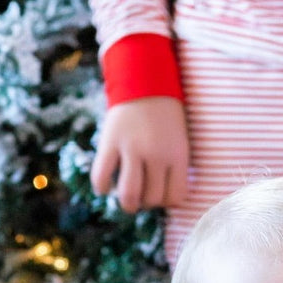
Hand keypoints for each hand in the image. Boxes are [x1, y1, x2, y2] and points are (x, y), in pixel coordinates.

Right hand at [90, 96, 190, 211]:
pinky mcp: (110, 141)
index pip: (176, 198)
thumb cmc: (165, 115)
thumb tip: (164, 201)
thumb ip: (174, 167)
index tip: (160, 194)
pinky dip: (102, 187)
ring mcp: (132, 148)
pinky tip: (105, 185)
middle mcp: (156, 154)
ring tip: (127, 201)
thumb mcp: (180, 139)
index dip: (167, 201)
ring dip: (128, 204)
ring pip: (129, 195)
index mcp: (178, 154)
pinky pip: (102, 177)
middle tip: (142, 195)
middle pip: (152, 199)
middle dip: (147, 202)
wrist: (144, 77)